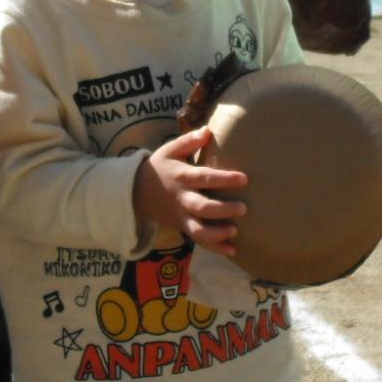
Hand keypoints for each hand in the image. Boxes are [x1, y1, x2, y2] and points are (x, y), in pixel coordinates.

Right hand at [132, 126, 247, 253]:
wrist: (136, 191)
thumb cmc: (160, 167)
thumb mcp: (169, 150)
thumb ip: (188, 141)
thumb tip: (208, 130)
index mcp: (181, 176)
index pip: (204, 178)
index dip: (224, 179)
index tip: (244, 179)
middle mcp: (181, 198)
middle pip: (202, 207)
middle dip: (223, 210)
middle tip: (244, 208)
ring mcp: (181, 215)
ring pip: (198, 230)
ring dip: (217, 233)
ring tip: (235, 230)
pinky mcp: (182, 227)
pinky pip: (198, 240)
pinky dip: (215, 248)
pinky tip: (232, 250)